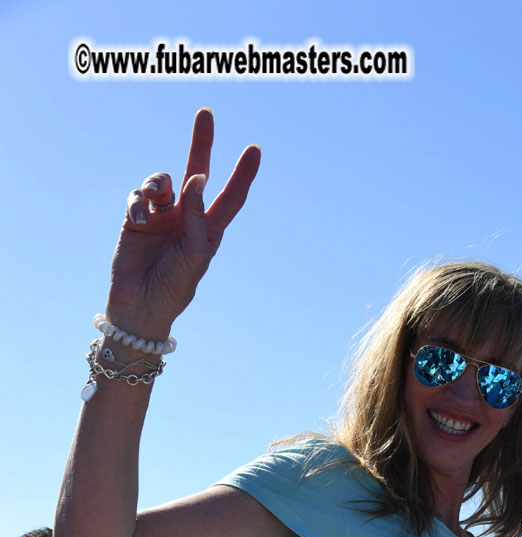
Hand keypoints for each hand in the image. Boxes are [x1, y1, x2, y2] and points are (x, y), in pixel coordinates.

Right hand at [107, 109, 260, 339]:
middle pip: (195, 171)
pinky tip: (138, 221)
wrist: (140, 306)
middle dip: (201, 143)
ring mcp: (161, 216)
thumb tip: (198, 177)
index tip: (255, 149)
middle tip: (206, 113)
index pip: (231, 197)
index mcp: (209, 229)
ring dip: (158, 182)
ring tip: (154, 198)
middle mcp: (186, 217)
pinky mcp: (135, 218)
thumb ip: (198, 216)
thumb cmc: (174, 287)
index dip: (242, 174)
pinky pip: (138, 195)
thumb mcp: (195, 254)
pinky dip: (137, 203)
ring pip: (162, 180)